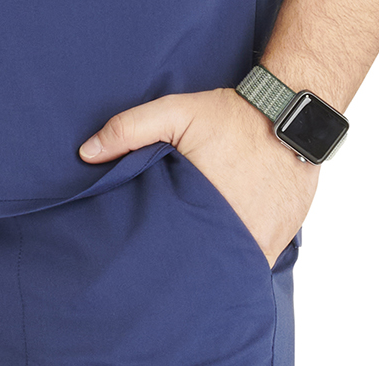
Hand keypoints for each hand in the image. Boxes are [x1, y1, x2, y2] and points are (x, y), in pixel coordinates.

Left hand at [78, 86, 318, 267]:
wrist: (292, 110)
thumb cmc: (232, 115)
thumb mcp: (177, 112)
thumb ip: (130, 129)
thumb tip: (86, 154)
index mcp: (205, 211)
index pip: (173, 253)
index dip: (157, 259)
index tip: (143, 258)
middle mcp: (238, 236)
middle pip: (202, 267)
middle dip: (184, 265)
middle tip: (166, 262)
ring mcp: (264, 242)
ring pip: (230, 267)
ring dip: (214, 262)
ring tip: (194, 257)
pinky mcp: (282, 239)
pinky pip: (255, 260)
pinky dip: (240, 255)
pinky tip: (226, 243)